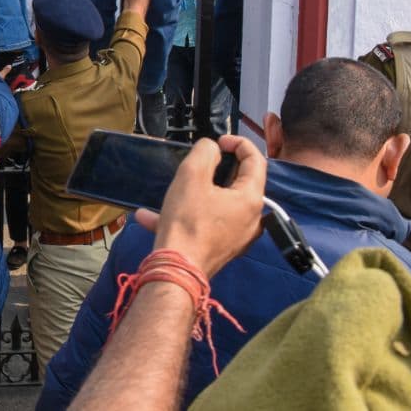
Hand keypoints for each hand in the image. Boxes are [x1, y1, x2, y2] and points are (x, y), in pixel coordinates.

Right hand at [134, 135, 266, 277]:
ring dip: (195, 193)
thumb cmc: (187, 221)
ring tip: (171, 192)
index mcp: (251, 199)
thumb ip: (204, 153)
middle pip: (239, 183)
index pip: (256, 160)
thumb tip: (211, 148)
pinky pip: (209, 223)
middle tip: (196, 164)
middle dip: (216, 169)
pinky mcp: (224, 249)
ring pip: (220, 204)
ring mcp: (239, 237)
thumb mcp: (191, 176)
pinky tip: (154, 218)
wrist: (177, 269)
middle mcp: (252, 219)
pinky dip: (188, 215)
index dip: (238, 143)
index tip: (218, 141)